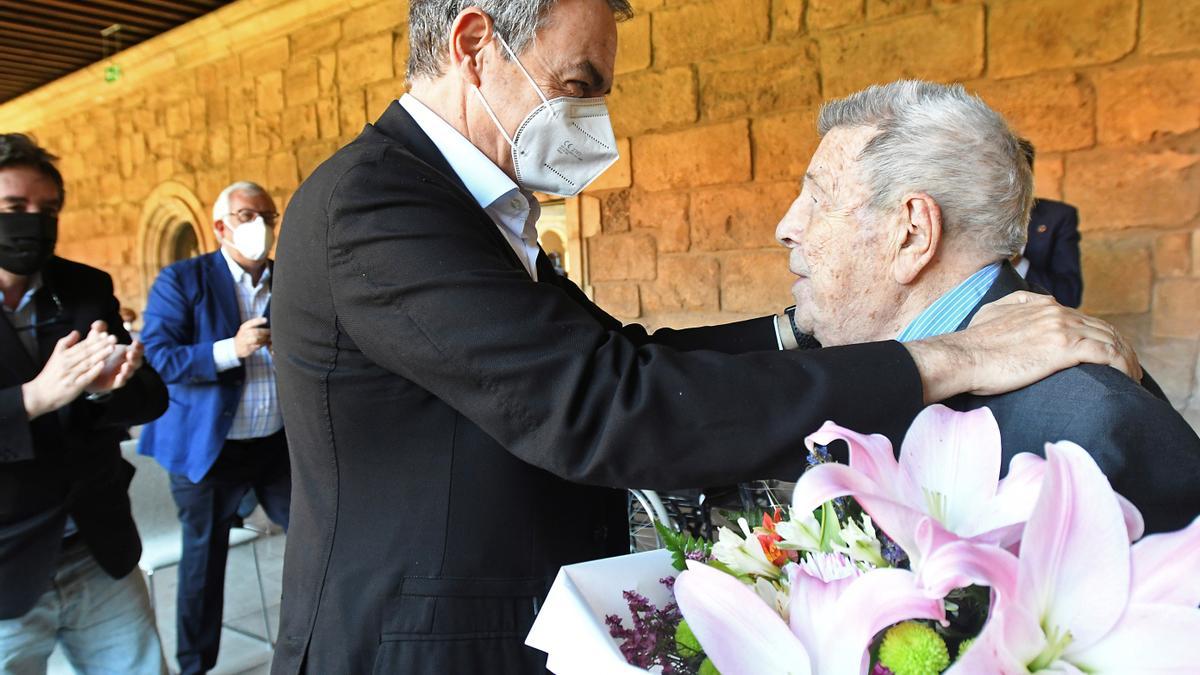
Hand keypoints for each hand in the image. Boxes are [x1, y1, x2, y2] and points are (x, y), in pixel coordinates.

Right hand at [21, 324, 116, 419]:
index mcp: (64, 356)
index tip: (105, 333)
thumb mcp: (55, 356)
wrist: (40, 394)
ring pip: (87, 363)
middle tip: (113, 338)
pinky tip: (103, 365)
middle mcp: (67, 364)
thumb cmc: (51, 374)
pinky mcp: (74, 386)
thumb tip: (76, 332)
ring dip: (100, 355)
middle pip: (86, 353)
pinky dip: (94, 371)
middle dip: (101, 344)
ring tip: (112, 348)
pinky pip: (85, 377)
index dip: (94, 339)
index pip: (82, 346)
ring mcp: (71, 375)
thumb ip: (66, 343)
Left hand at [86, 338, 145, 394]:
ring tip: (126, 365)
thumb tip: (97, 324)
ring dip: (130, 368)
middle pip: (137, 360)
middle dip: (136, 357)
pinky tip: (119, 376)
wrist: (86, 373)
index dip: (139, 346)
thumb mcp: (95, 341)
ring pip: (130, 372)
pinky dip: (121, 379)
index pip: (137, 348)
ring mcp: (122, 373)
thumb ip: (98, 332)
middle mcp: (126, 362)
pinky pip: (121, 382)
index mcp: (125, 351)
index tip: (136, 341)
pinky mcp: (114, 383)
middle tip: (131, 353)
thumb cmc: (95, 354)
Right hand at [234, 317, 270, 358]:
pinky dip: (263, 344)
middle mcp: (243, 334)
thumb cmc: (245, 336)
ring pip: (256, 339)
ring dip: (265, 338)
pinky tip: (267, 343)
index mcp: (244, 327)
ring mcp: (245, 342)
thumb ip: (255, 325)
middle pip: (256, 332)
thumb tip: (267, 320)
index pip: (251, 322)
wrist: (235, 347)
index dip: (258, 321)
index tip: (266, 319)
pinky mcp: (247, 349)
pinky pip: (257, 346)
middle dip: (265, 331)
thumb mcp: (247, 329)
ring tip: (270, 338)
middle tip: (271, 332)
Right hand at [906, 291, 1139, 402]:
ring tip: (1132, 377)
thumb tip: (1023, 305)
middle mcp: (1056, 312)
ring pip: (1111, 339)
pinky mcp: (1064, 348)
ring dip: (1128, 358)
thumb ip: (1012, 306)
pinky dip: (1123, 365)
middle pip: (1104, 327)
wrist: (962, 357)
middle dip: (1122, 347)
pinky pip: (1108, 354)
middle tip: (1129, 369)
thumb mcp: (991, 313)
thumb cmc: (971, 344)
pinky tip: (1127, 379)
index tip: (1108, 354)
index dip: (1102, 335)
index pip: (1085, 318)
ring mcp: (1061, 328)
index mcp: (1042, 305)